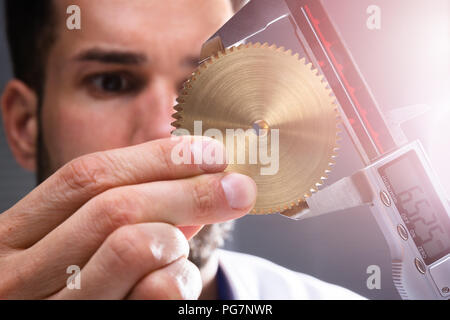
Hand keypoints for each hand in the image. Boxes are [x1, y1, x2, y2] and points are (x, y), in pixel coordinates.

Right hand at [0, 136, 255, 298]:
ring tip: (180, 248)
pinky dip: (180, 279)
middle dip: (189, 190)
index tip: (209, 152)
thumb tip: (196, 175)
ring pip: (134, 246)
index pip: (87, 176)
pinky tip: (175, 281)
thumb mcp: (81, 244)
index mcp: (13, 235)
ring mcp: (51, 310)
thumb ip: (128, 211)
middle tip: (238, 187)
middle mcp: (16, 275)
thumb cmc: (73, 288)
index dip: (156, 157)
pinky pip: (155, 291)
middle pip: (115, 207)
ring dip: (176, 240)